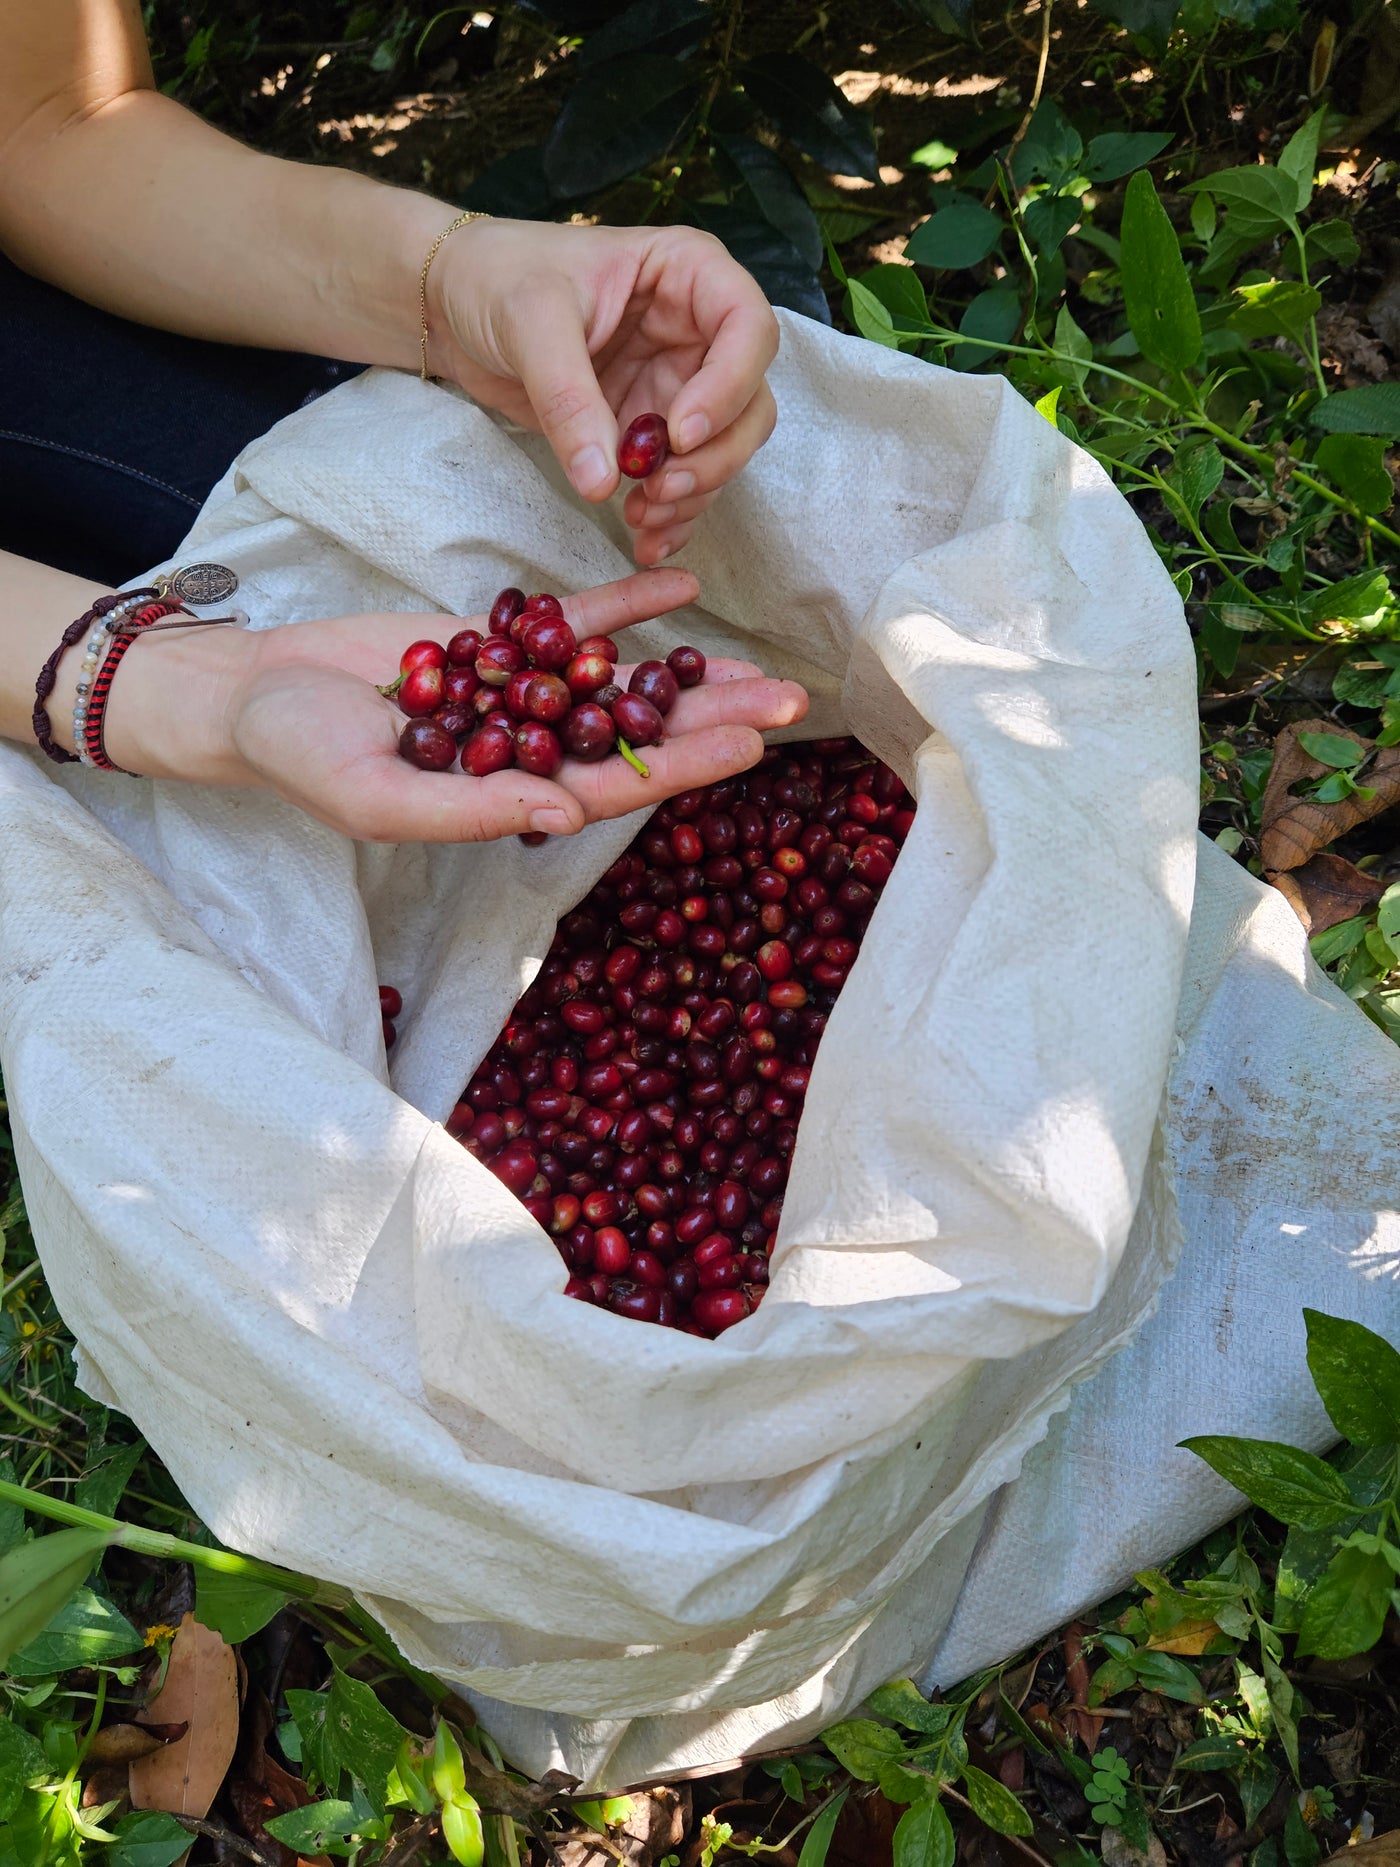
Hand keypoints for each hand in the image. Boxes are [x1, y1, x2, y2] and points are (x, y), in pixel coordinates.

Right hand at [106, 570, 806, 842]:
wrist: (259, 689)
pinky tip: (681, 582)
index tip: (750, 747)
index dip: (682, 768)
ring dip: (688, 672)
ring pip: (620, 681)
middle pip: (638, 734)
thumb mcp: (380, 797)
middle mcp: (529, 749)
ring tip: (759, 662)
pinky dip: (624, 603)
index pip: (614, 785)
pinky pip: (573, 620)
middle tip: (790, 701)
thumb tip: (567, 819)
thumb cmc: (305, 757)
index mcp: (510, 797)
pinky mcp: (499, 640)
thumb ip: (474, 807)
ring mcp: (520, 693)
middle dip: (713, 720)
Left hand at [427, 221, 778, 565]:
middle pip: (750, 403)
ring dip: (693, 493)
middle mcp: (696, 331)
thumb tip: (603, 482)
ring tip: (638, 516)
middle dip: (714, 456)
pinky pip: (682, 479)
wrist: (455, 305)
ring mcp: (676, 383)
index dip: (729, 387)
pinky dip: (672, 514)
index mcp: (688, 273)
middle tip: (659, 489)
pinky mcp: (649, 429)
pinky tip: (643, 538)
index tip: (679, 434)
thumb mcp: (530, 322)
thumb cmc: (498, 277)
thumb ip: (570, 399)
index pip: (749, 329)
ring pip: (723, 450)